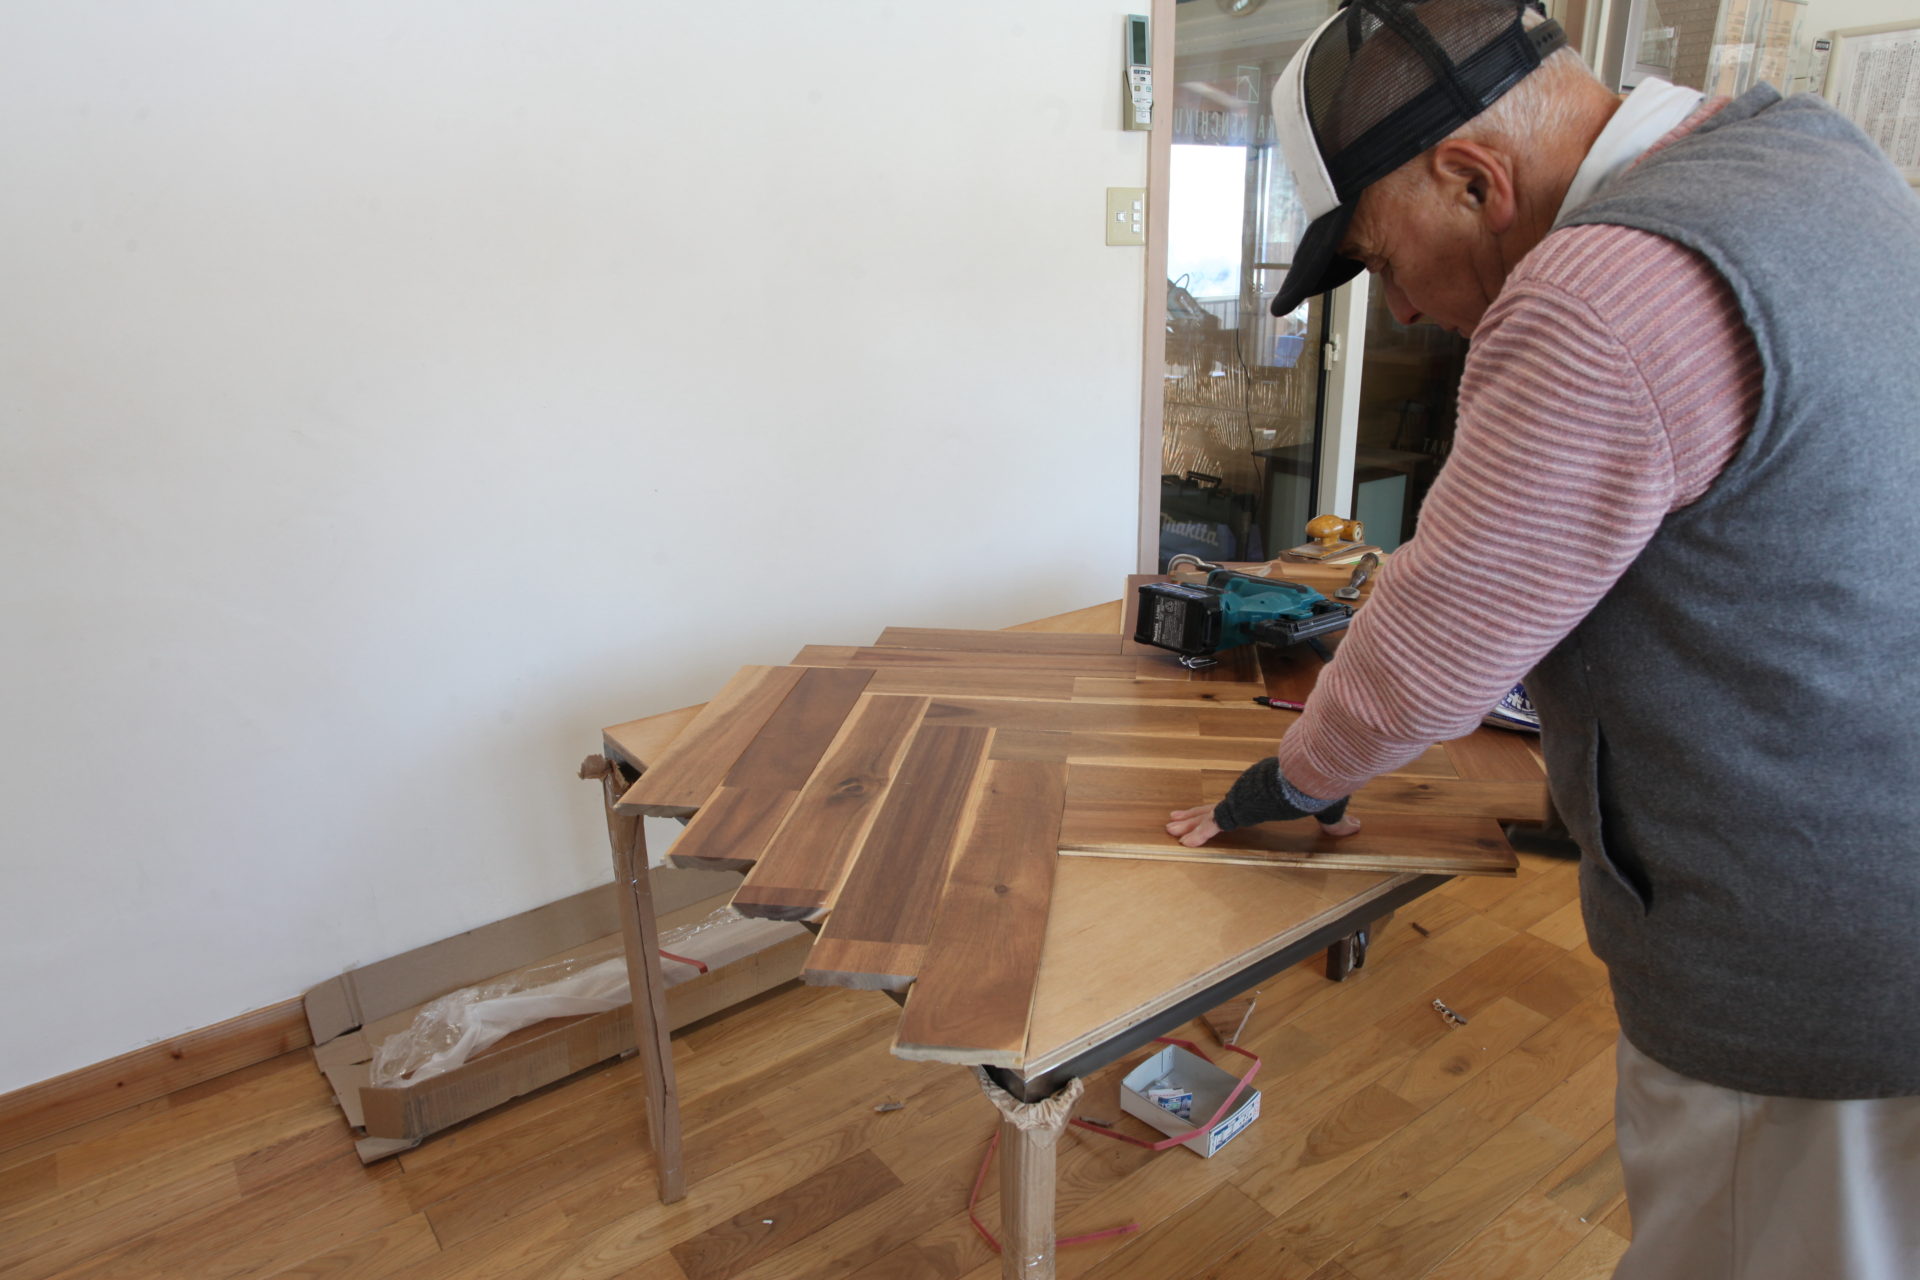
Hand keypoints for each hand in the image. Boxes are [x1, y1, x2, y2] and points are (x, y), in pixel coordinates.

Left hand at [1165, 804, 1361, 848]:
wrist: (1307, 777)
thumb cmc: (1316, 788)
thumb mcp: (1327, 809)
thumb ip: (1336, 822)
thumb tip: (1356, 826)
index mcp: (1264, 794)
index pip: (1241, 803)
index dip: (1226, 808)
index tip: (1214, 812)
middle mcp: (1247, 794)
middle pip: (1217, 807)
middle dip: (1195, 814)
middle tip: (1176, 819)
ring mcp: (1239, 800)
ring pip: (1208, 813)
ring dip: (1189, 822)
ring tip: (1169, 827)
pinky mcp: (1236, 809)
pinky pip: (1213, 824)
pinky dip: (1199, 834)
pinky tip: (1185, 843)